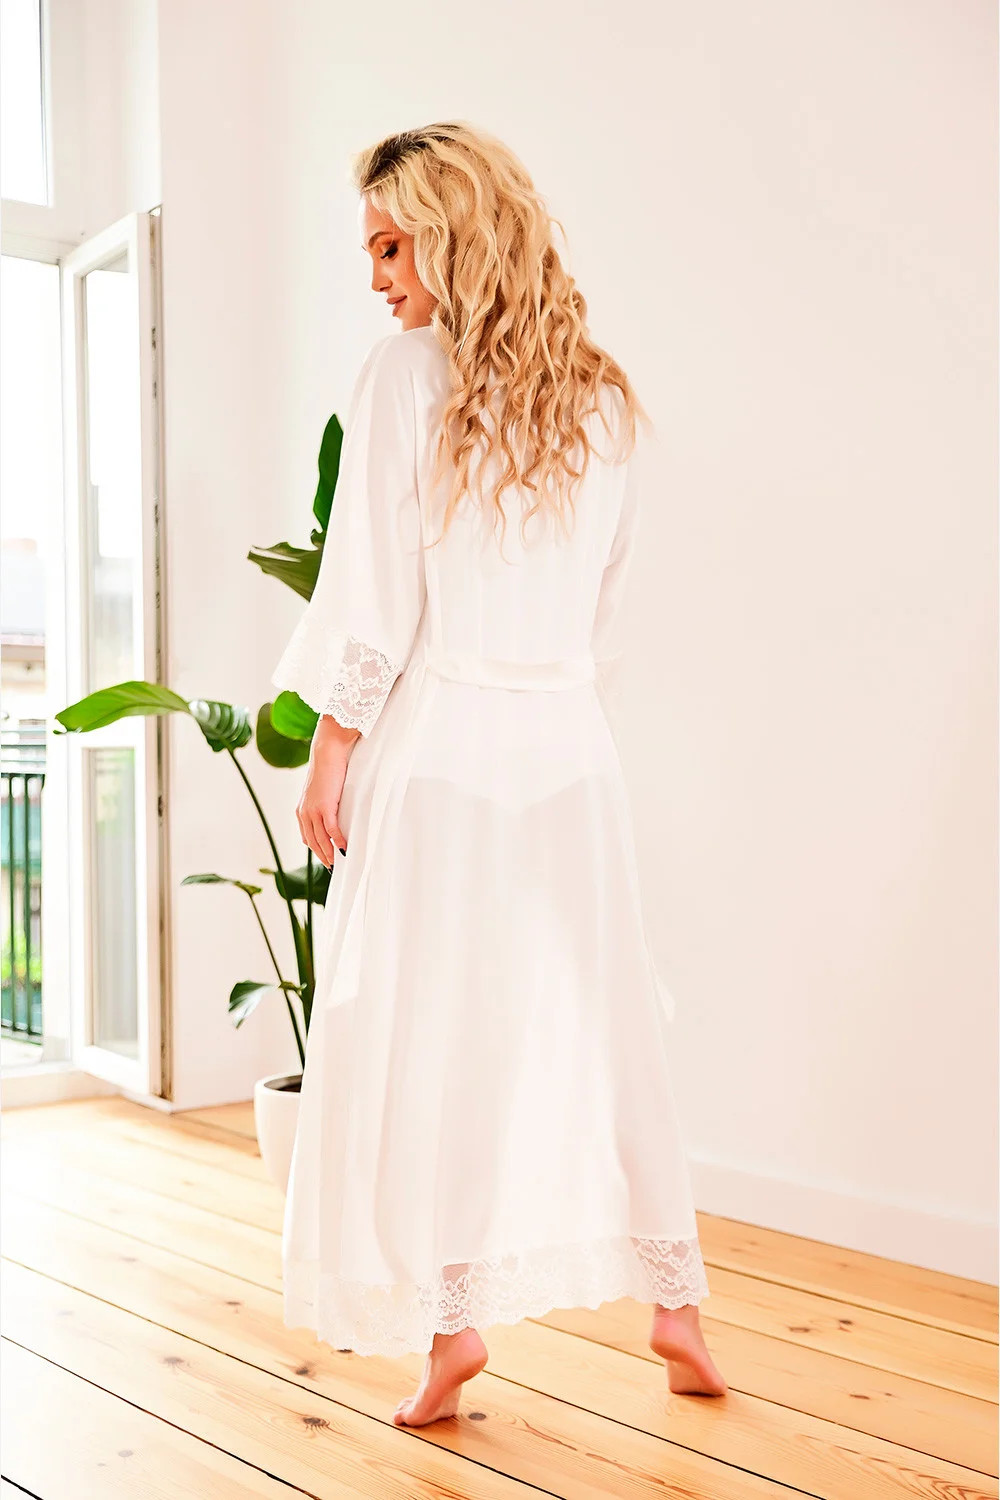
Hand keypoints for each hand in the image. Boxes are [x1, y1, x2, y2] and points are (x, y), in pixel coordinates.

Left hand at [296, 717, 359, 867]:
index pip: (306, 836)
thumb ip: (323, 803)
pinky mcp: (324, 807)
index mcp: (302, 810)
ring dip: (329, 853)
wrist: (328, 752)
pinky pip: (331, 830)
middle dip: (322, 856)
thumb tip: (333, 812)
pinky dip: (338, 841)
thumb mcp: (322, 791)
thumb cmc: (329, 769)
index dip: (316, 849)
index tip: (326, 857)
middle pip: (312, 842)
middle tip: (332, 867)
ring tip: (338, 862)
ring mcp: (313, 811)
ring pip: (320, 839)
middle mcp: (304, 812)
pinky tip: (345, 848)